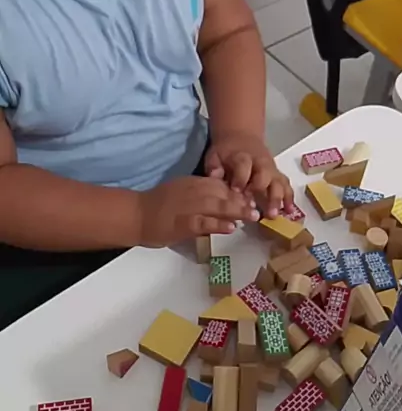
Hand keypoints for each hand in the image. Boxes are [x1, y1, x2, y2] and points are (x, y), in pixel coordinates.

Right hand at [137, 176, 258, 246]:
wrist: (136, 215)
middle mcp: (193, 191)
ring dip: (237, 211)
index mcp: (192, 183)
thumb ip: (199, 194)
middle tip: (256, 208)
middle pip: (223, 193)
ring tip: (252, 217)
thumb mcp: (181, 192)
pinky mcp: (184, 223)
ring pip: (218, 206)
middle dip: (242, 200)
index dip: (237, 190)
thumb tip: (220, 199)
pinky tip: (231, 227)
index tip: (250, 196)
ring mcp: (189, 207)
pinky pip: (205, 222)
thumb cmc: (157, 205)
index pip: (220, 183)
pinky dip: (219, 224)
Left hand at [204, 132, 293, 217]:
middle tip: (256, 207)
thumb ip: (214, 166)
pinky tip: (290, 212)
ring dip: (277, 198)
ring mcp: (271, 169)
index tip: (236, 191)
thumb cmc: (226, 151)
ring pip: (278, 182)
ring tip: (274, 214)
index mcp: (242, 156)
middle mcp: (260, 162)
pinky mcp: (278, 175)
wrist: (241, 137)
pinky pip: (286, 186)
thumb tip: (214, 176)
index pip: (243, 165)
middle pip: (264, 174)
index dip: (240, 178)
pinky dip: (289, 198)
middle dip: (261, 190)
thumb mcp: (215, 155)